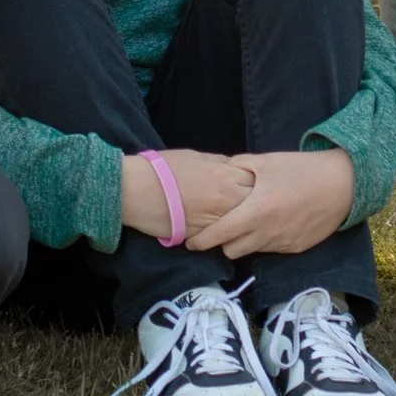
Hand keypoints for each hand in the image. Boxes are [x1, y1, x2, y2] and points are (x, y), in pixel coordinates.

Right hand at [120, 148, 255, 243]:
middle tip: (255, 204)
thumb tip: (234, 168)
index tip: (256, 185)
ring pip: (242, 226)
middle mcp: (225, 200)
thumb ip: (220, 163)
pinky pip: (222, 238)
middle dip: (257, 204)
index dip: (258, 184)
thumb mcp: (197, 156)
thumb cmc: (164, 168)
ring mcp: (215, 222)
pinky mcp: (202, 238)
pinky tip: (224, 232)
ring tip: (242, 220)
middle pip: (255, 206)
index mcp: (225, 176)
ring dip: (244, 223)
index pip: (256, 182)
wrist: (138, 190)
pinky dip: (226, 235)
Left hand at [191, 147, 355, 259]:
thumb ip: (238, 166)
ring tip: (245, 224)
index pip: (219, 235)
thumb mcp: (267, 161)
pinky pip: (271, 250)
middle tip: (221, 227)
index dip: (201, 241)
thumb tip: (219, 171)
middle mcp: (266, 233)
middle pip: (231, 251)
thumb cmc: (301, 169)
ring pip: (251, 252)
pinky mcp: (295, 249)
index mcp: (255, 211)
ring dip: (243, 242)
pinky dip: (264, 241)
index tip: (190, 242)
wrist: (342, 184)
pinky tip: (269, 224)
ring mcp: (281, 244)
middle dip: (222, 242)